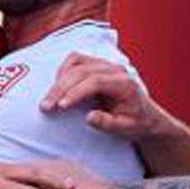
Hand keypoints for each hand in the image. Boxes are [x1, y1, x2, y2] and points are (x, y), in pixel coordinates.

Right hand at [42, 53, 175, 141]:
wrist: (144, 114)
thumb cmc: (135, 122)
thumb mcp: (125, 129)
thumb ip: (108, 124)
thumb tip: (90, 118)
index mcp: (124, 84)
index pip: (96, 81)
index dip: (76, 92)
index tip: (61, 106)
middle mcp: (115, 69)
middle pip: (82, 71)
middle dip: (60, 88)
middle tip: (45, 106)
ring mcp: (105, 64)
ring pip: (76, 62)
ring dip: (59, 79)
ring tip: (48, 99)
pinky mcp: (97, 64)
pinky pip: (76, 60)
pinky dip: (63, 71)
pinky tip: (56, 87)